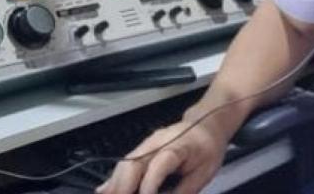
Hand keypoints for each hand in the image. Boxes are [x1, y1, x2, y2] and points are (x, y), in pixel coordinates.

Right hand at [96, 120, 226, 193]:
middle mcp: (160, 141)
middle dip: (125, 185)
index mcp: (181, 145)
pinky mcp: (142, 149)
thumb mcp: (205, 173)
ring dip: (116, 184)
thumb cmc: (207, 149)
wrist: (206, 127)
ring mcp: (148, 143)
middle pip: (136, 161)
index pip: (162, 161)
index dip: (151, 181)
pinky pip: (125, 163)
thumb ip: (185, 190)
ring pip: (126, 162)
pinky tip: (105, 190)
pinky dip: (115, 178)